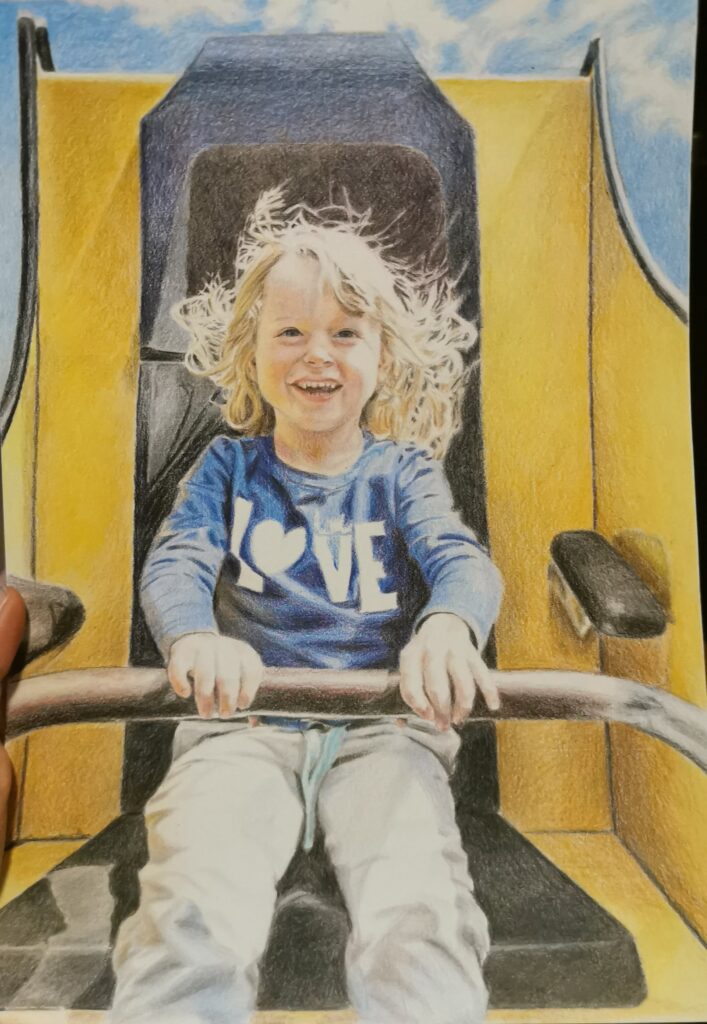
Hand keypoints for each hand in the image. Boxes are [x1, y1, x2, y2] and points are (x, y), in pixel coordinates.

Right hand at [167, 632, 263, 719]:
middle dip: (227, 698)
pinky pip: (180, 667)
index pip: (251, 670)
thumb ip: (245, 694)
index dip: (249, 690)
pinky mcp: (182, 651)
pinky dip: (181, 682)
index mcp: (243, 652)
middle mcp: (224, 647)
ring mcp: (202, 647)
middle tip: (225, 714)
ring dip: (205, 697)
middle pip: (228, 675)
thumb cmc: (222, 666)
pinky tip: (185, 694)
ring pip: (205, 674)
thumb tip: (253, 723)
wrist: (197, 640)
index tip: (242, 705)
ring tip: (206, 714)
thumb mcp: (238, 673)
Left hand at [398, 613, 498, 729]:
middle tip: (443, 726)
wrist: (443, 623)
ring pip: (462, 682)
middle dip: (441, 711)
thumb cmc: (423, 654)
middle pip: (437, 686)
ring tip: (459, 719)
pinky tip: (493, 706)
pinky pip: (483, 674)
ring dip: (463, 706)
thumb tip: (400, 723)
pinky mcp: (473, 652)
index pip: (410, 683)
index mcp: (411, 655)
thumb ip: (408, 691)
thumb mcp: (409, 664)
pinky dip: (490, 691)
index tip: (427, 717)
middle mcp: (432, 650)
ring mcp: (454, 650)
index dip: (418, 704)